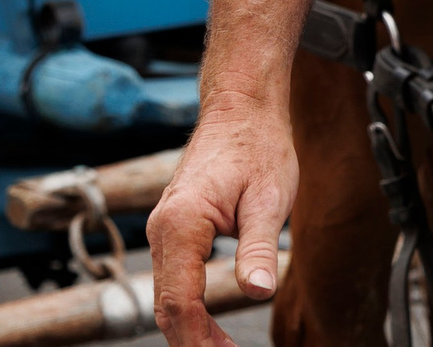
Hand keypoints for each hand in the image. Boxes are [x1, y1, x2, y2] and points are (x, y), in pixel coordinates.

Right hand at [148, 95, 295, 344]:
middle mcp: (161, 230)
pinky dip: (187, 306)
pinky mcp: (173, 229)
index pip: (180, 302)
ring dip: (189, 327)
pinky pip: (172, 278)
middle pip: (167, 306)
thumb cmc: (258, 145)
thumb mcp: (270, 198)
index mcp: (181, 224)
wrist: (241, 108)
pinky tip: (209, 323)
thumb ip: (260, 247)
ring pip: (167, 294)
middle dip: (193, 340)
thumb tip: (259, 291)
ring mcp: (163, 230)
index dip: (199, 338)